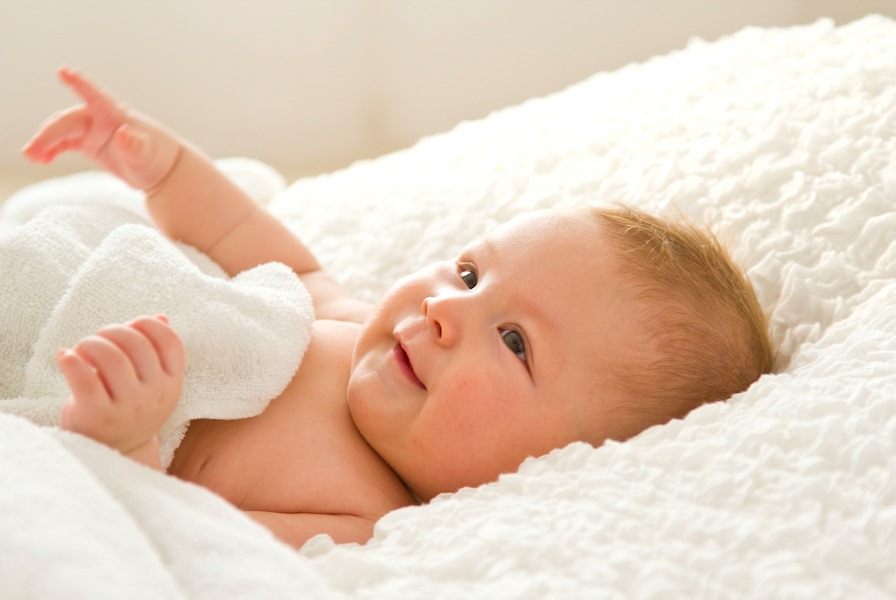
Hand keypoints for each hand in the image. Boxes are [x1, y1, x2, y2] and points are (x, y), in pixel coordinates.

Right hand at [21, 67, 180, 191]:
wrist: (160, 170)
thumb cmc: (157, 159)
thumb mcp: (147, 155)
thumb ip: (135, 145)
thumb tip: (124, 134)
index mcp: (116, 116)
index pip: (96, 97)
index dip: (81, 84)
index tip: (64, 71)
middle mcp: (100, 119)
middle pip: (69, 121)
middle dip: (49, 134)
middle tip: (31, 152)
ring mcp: (93, 130)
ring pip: (62, 131)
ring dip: (45, 142)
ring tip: (31, 157)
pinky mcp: (89, 143)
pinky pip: (65, 143)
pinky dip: (52, 149)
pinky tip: (41, 159)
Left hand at [58, 315, 184, 458]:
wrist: (112, 454)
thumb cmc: (128, 409)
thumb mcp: (151, 384)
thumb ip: (156, 353)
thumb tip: (161, 317)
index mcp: (171, 384)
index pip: (170, 342)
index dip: (148, 325)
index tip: (130, 327)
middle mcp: (154, 395)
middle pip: (137, 343)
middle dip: (112, 331)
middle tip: (98, 339)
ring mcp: (127, 407)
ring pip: (111, 356)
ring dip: (90, 343)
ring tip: (81, 349)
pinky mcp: (97, 415)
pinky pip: (84, 378)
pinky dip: (71, 360)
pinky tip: (65, 357)